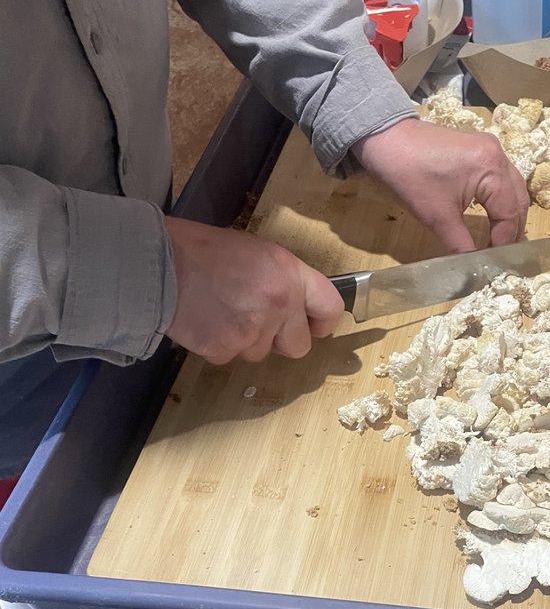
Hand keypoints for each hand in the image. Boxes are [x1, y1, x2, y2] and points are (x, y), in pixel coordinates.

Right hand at [164, 219, 343, 364]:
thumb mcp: (256, 252)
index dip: (324, 323)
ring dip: (244, 341)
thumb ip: (283, 280)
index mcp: (290, 273)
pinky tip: (206, 321)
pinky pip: (230, 357)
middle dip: (281, 341)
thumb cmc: (203, 251)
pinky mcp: (226, 348)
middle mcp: (279, 303)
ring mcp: (254, 329)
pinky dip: (218, 346)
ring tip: (221, 312)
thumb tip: (296, 304)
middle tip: (258, 324)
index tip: (316, 327)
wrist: (160, 263)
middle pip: (299, 346)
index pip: (330, 307)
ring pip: (260, 353)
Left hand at [352, 117, 528, 253]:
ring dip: (509, 214)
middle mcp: (498, 155)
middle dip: (512, 230)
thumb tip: (474, 269)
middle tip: (502, 256)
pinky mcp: (479, 148)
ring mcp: (490, 148)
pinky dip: (501, 199)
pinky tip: (493, 215)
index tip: (496, 264)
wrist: (384, 138)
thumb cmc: (408, 175)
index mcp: (492, 169)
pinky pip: (501, 178)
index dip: (504, 242)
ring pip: (513, 188)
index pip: (510, 214)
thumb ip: (461, 245)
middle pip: (518, 200)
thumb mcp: (436, 216)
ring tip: (500, 239)